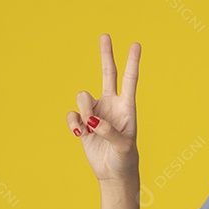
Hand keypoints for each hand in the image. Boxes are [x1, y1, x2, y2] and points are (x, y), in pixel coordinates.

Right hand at [66, 33, 141, 183]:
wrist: (114, 173)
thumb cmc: (125, 159)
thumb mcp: (123, 146)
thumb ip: (109, 131)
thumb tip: (93, 120)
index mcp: (127, 107)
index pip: (129, 80)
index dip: (132, 62)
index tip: (136, 44)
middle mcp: (111, 105)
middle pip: (107, 74)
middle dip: (106, 55)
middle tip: (105, 35)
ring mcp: (96, 112)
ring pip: (82, 96)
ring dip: (83, 110)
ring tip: (89, 127)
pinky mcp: (82, 122)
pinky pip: (72, 114)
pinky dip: (73, 123)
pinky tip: (79, 133)